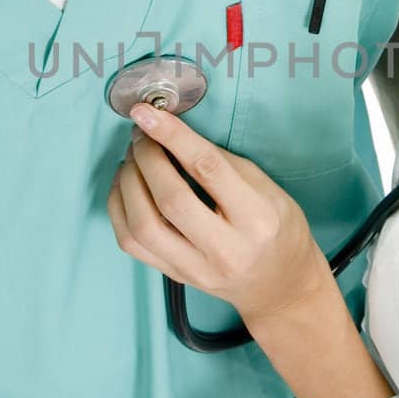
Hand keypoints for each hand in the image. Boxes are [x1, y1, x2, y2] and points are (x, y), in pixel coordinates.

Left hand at [106, 104, 328, 326]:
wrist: (278, 285)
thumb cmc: (277, 229)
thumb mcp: (268, 188)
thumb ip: (223, 163)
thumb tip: (174, 135)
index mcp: (256, 219)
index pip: (208, 169)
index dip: (173, 136)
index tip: (148, 112)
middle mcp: (225, 250)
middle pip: (170, 199)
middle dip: (147, 157)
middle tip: (141, 133)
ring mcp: (196, 268)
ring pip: (142, 226)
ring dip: (128, 182)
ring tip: (133, 157)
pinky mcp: (174, 276)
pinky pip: (131, 243)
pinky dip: (120, 207)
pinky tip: (125, 184)